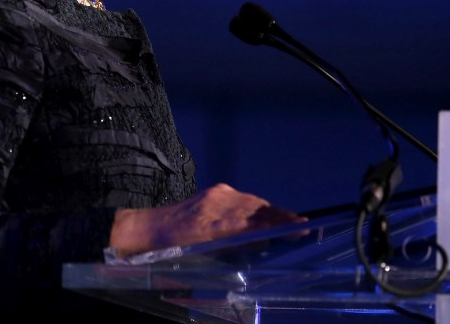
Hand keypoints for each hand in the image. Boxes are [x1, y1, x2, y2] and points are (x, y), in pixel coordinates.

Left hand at [108, 183, 305, 256]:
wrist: (147, 227)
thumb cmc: (170, 250)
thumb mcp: (199, 257)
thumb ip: (229, 250)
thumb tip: (260, 246)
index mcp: (210, 224)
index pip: (251, 223)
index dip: (276, 225)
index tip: (298, 227)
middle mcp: (216, 205)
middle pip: (256, 210)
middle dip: (281, 218)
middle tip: (303, 226)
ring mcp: (216, 196)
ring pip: (252, 203)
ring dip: (272, 212)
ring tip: (292, 221)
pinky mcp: (214, 192)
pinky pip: (242, 200)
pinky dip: (258, 208)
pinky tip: (268, 215)